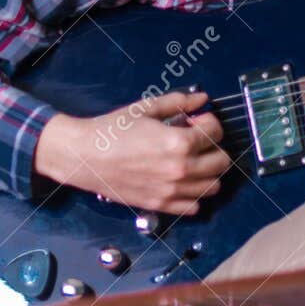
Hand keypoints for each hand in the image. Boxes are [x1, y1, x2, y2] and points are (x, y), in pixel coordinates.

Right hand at [33, 89, 231, 214]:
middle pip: (222, 161)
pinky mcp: (160, 205)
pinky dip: (194, 195)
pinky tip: (182, 182)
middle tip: (197, 141)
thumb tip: (202, 98)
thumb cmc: (112, 130)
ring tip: (191, 161)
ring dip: (208, 172)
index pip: (217, 133)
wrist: (82, 156)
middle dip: (214, 147)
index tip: (196, 121)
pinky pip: (194, 207)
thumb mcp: (146, 108)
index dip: (209, 122)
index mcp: (180, 143)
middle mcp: (181, 170)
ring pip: (213, 186)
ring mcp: (171, 190)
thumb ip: (178, 102)